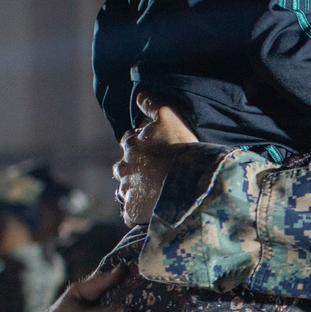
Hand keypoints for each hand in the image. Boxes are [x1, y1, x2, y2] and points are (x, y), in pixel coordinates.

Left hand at [113, 99, 197, 226]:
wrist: (186, 181)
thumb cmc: (180, 148)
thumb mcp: (169, 116)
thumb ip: (152, 104)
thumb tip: (139, 96)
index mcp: (131, 145)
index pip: (129, 141)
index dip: (141, 145)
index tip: (155, 150)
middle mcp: (124, 167)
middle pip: (124, 168)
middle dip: (135, 170)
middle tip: (154, 175)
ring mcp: (127, 190)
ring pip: (125, 191)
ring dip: (135, 192)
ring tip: (152, 196)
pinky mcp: (133, 211)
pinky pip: (129, 215)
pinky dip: (136, 214)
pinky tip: (148, 214)